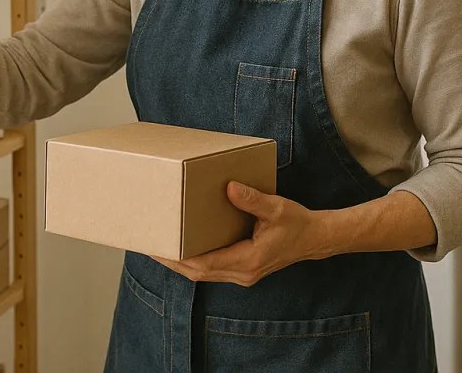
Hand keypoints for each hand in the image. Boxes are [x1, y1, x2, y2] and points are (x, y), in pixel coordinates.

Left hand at [153, 181, 325, 286]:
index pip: (205, 264)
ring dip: (179, 263)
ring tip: (157, 246)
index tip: (158, 247)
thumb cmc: (297, 223)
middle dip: (171, 261)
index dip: (178, 258)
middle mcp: (242, 273)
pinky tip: (181, 247)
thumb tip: (230, 188)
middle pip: (197, 273)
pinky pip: (211, 269)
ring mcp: (241, 274)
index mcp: (249, 261)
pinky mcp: (241, 269)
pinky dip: (193, 261)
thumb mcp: (277, 208)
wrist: (314, 239)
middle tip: (147, 245)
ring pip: (202, 273)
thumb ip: (253, 199)